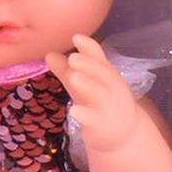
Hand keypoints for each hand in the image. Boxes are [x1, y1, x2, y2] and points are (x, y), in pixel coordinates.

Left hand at [46, 34, 137, 152]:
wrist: (123, 134)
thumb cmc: (100, 104)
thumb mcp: (85, 85)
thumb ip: (67, 71)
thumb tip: (48, 54)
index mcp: (106, 75)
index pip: (99, 58)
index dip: (89, 48)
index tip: (77, 37)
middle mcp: (111, 88)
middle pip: (102, 74)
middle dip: (88, 65)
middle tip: (72, 58)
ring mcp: (108, 106)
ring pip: (99, 94)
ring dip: (87, 85)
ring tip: (73, 77)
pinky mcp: (102, 125)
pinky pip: (94, 119)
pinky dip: (84, 115)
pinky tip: (73, 111)